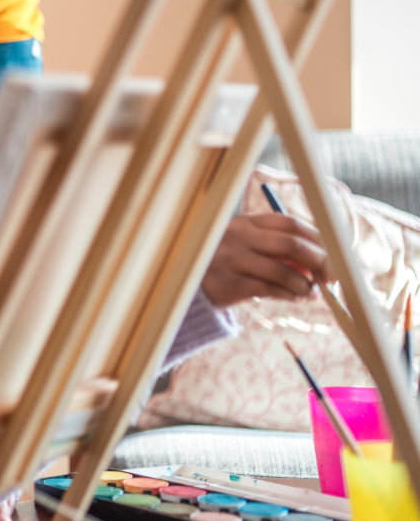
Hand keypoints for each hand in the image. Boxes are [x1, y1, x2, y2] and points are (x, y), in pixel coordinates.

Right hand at [201, 212, 328, 307]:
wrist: (186, 282)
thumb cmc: (227, 262)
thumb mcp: (246, 246)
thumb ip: (277, 248)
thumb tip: (322, 262)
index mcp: (245, 223)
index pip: (290, 223)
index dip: (317, 238)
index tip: (334, 253)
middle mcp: (238, 237)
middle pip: (291, 244)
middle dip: (320, 261)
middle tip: (332, 277)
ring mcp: (232, 260)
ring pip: (283, 271)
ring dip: (305, 284)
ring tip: (310, 292)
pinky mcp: (228, 284)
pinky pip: (270, 290)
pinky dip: (289, 295)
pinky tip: (295, 298)